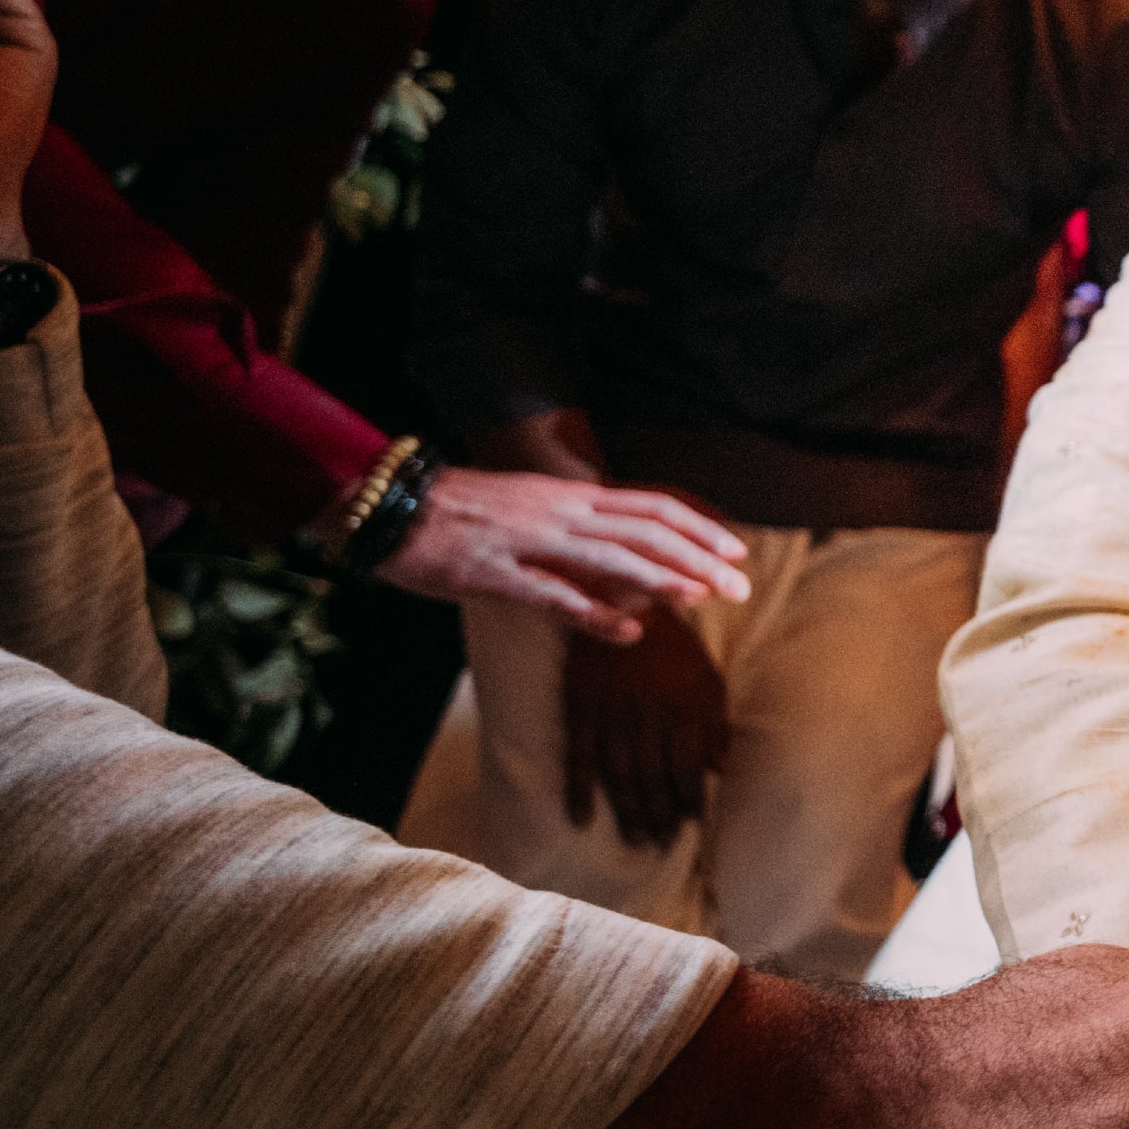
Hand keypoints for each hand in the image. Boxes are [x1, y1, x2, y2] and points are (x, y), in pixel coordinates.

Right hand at [369, 466, 749, 643]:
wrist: (387, 506)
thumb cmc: (460, 513)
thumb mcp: (529, 509)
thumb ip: (576, 527)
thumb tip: (625, 553)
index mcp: (569, 494)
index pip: (651, 505)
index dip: (700, 527)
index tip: (737, 550)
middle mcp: (559, 510)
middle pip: (647, 528)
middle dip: (700, 555)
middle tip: (741, 586)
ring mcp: (529, 539)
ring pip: (613, 555)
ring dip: (664, 577)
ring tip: (703, 599)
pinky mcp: (496, 571)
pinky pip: (554, 594)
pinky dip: (596, 613)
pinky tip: (630, 633)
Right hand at [562, 608, 727, 848]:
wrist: (623, 600)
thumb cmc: (671, 646)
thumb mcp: (706, 678)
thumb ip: (714, 724)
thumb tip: (721, 769)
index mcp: (685, 705)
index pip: (687, 764)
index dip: (688, 797)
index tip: (689, 823)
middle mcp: (650, 711)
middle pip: (654, 775)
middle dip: (661, 814)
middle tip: (662, 845)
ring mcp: (612, 709)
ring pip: (621, 772)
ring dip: (629, 811)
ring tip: (638, 841)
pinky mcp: (580, 704)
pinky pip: (579, 754)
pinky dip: (579, 789)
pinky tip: (582, 819)